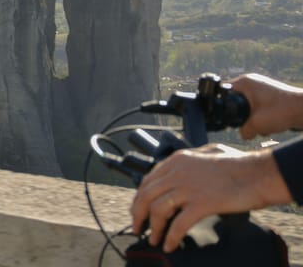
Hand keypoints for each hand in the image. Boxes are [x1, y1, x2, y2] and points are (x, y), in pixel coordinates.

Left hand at [130, 144, 288, 252]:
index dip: (140, 198)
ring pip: (158, 210)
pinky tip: (170, 245)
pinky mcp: (202, 203)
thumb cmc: (239, 164)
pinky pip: (179, 224)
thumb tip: (179, 168)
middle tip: (138, 228)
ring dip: (153, 228)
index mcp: (177, 160)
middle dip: (138, 214)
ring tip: (153, 239)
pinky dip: (171, 237)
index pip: (148, 180)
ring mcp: (189, 187)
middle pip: (147, 195)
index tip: (139, 210)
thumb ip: (190, 160)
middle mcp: (178, 172)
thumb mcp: (207, 153)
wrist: (260, 173)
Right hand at [231, 73, 302, 138]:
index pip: (223, 93)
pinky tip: (271, 124)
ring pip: (248, 106)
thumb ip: (244, 131)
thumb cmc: (283, 111)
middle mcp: (251, 82)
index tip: (231, 119)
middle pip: (236, 101)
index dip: (225, 107)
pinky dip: (262, 116)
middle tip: (252, 123)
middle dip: (243, 116)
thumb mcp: (256, 125)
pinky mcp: (269, 95)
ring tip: (265, 125)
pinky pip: (257, 107)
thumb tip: (243, 134)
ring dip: (254, 118)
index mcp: (244, 83)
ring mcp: (261, 88)